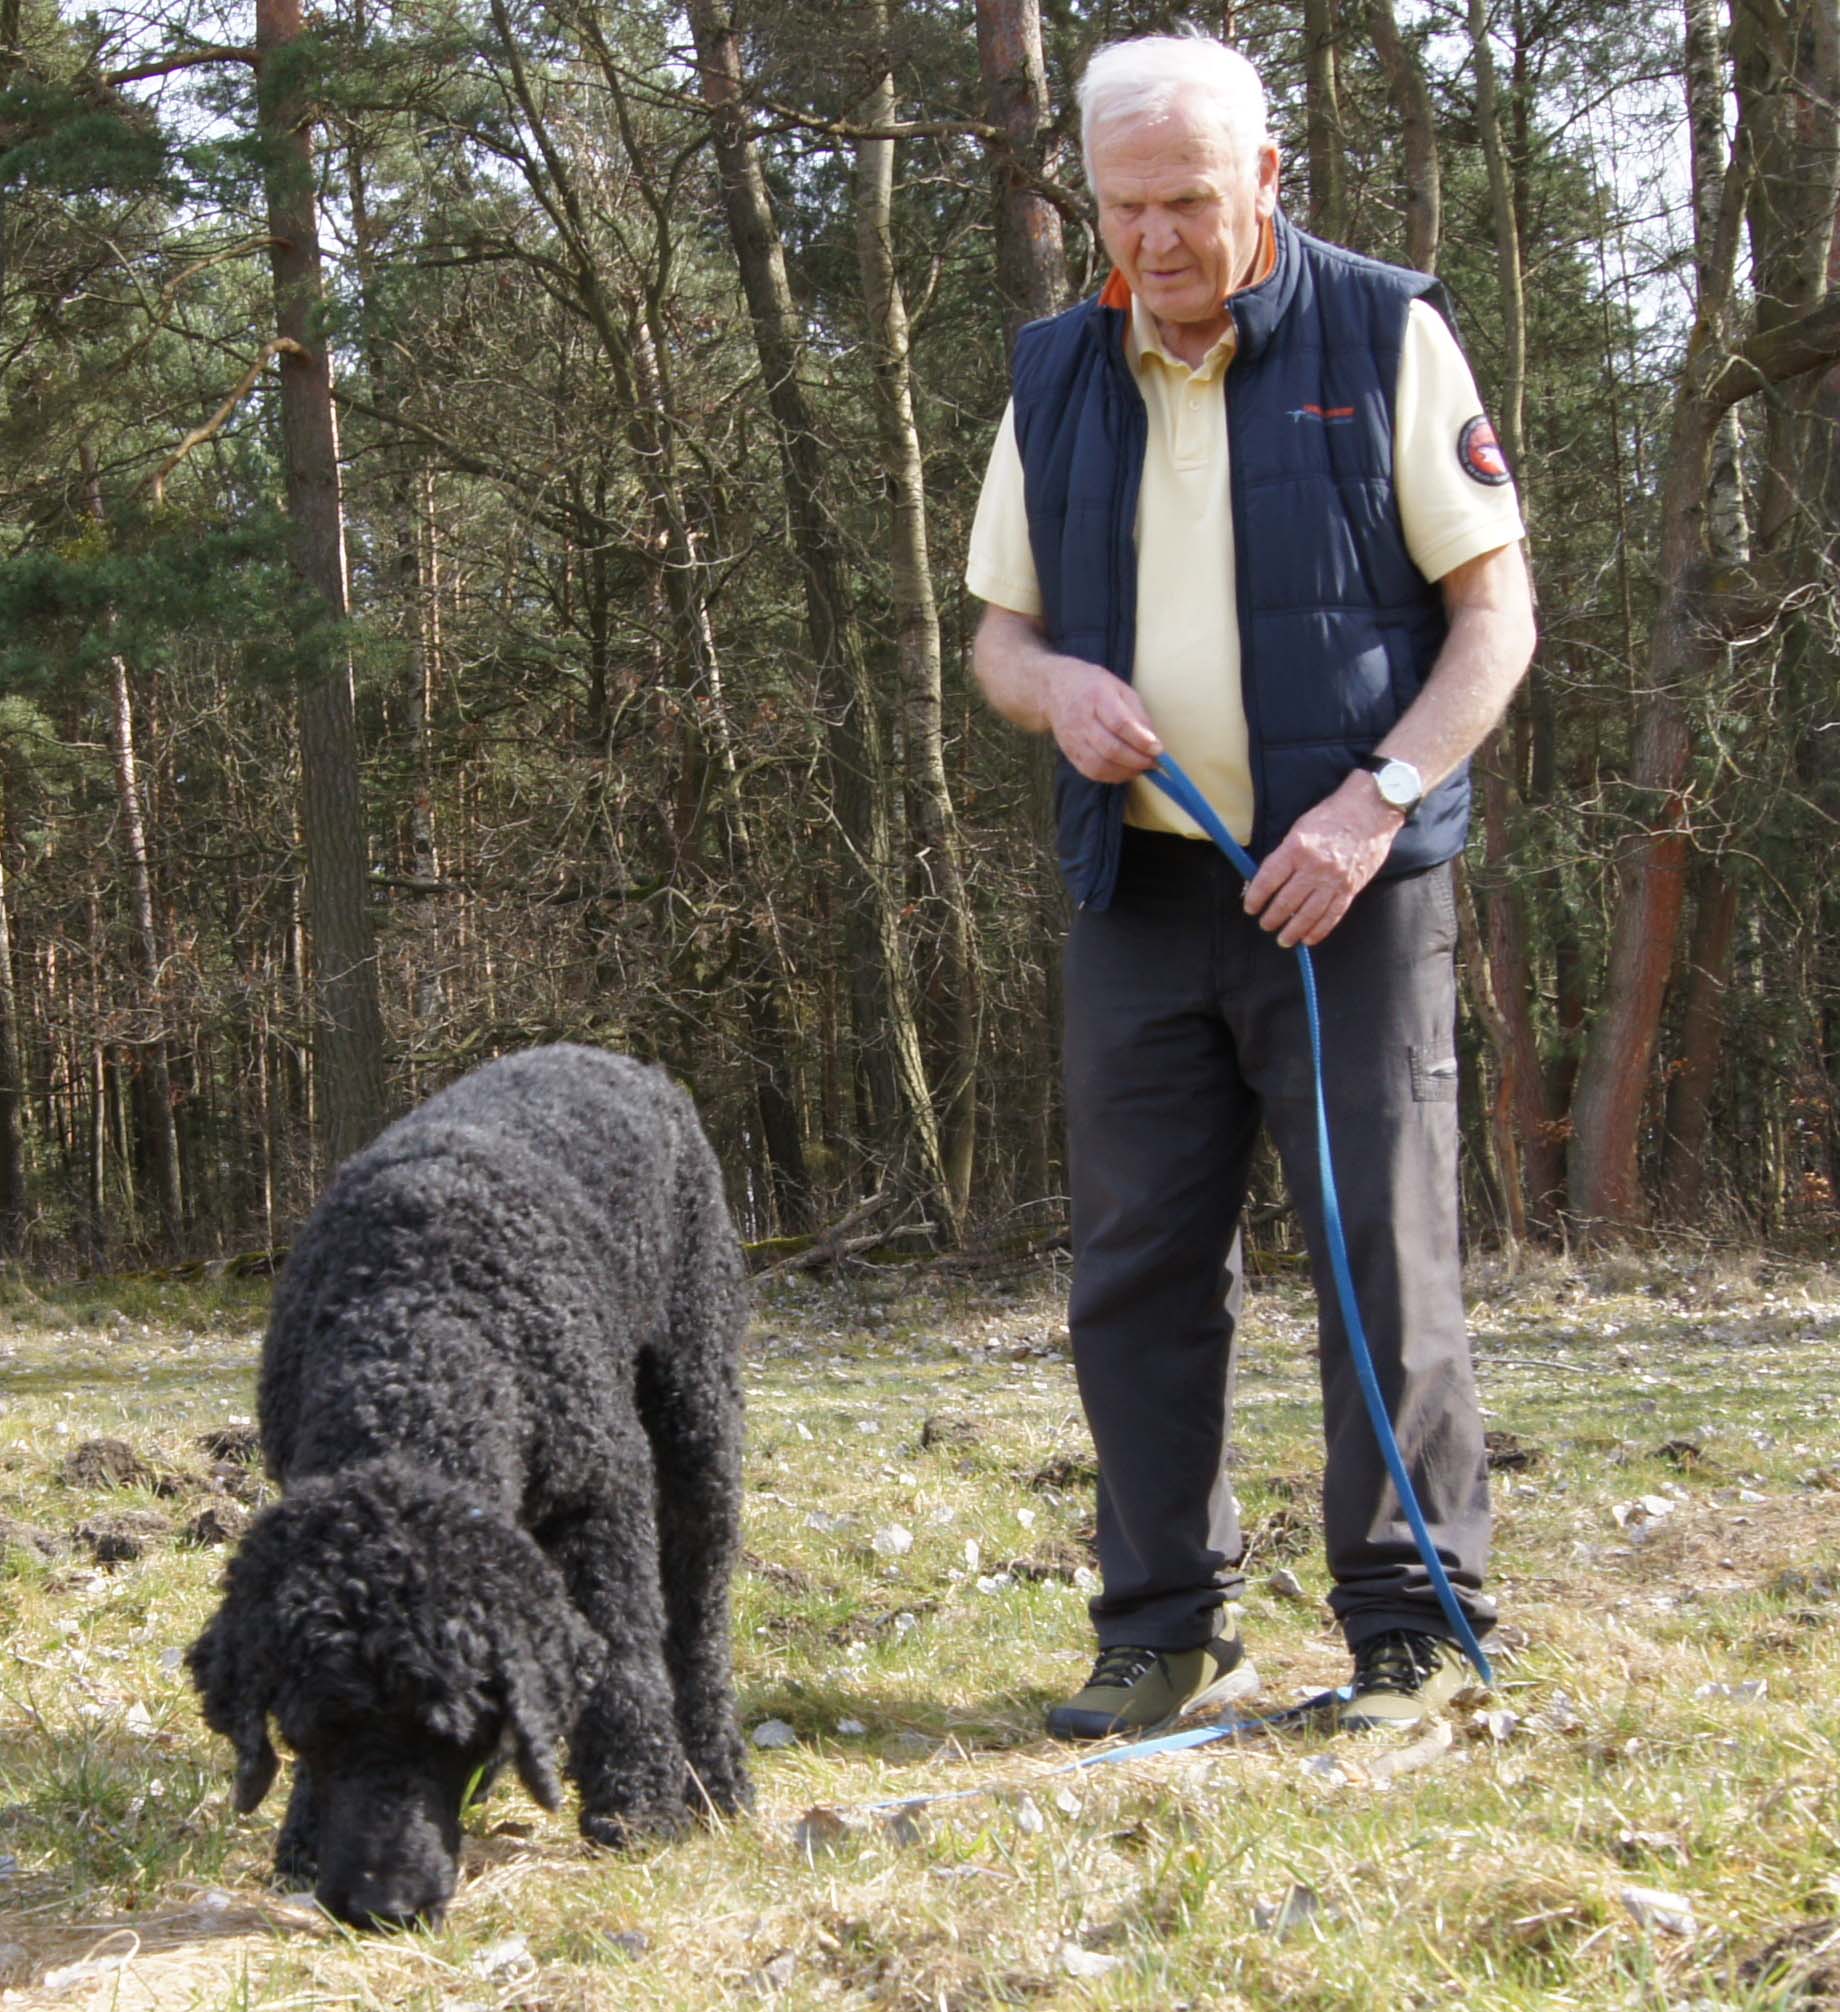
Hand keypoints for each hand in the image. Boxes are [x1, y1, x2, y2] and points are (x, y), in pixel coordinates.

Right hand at [1044, 661, 1161, 781]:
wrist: (1054, 689)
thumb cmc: (1093, 686)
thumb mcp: (1120, 689)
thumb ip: (1138, 714)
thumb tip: (1153, 741)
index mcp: (1097, 696)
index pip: (1120, 723)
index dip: (1141, 740)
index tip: (1158, 749)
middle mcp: (1082, 719)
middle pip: (1110, 748)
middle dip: (1137, 760)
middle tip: (1154, 762)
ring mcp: (1073, 739)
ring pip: (1100, 765)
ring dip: (1125, 772)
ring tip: (1141, 768)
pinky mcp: (1069, 753)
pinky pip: (1091, 772)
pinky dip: (1112, 776)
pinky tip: (1125, 771)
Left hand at [1242, 772, 1401, 946]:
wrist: (1371, 811)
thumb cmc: (1332, 816)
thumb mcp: (1300, 829)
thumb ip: (1284, 855)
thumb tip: (1266, 881)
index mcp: (1296, 848)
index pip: (1268, 880)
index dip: (1256, 897)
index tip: (1250, 907)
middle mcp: (1314, 867)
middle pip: (1286, 902)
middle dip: (1272, 918)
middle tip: (1265, 925)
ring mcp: (1334, 880)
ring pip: (1308, 914)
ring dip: (1293, 930)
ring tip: (1283, 939)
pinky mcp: (1351, 888)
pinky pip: (1332, 915)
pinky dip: (1319, 930)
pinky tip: (1309, 938)